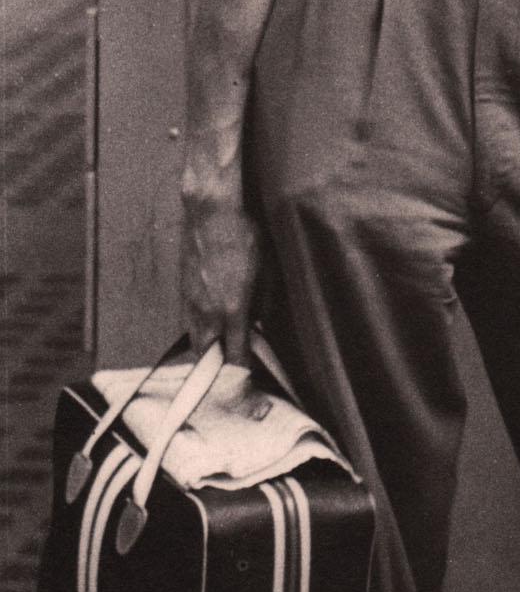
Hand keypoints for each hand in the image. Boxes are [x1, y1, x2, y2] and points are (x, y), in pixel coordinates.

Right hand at [180, 185, 261, 364]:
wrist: (211, 212)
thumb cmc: (244, 236)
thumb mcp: (265, 270)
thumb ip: (263, 301)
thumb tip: (259, 319)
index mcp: (232, 310)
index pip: (235, 355)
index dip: (242, 373)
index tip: (248, 379)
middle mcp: (208, 312)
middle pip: (206, 355)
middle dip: (217, 367)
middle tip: (230, 367)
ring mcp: (191, 302)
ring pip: (195, 339)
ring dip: (206, 348)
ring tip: (219, 347)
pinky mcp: (182, 291)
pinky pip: (189, 320)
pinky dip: (199, 328)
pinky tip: (210, 321)